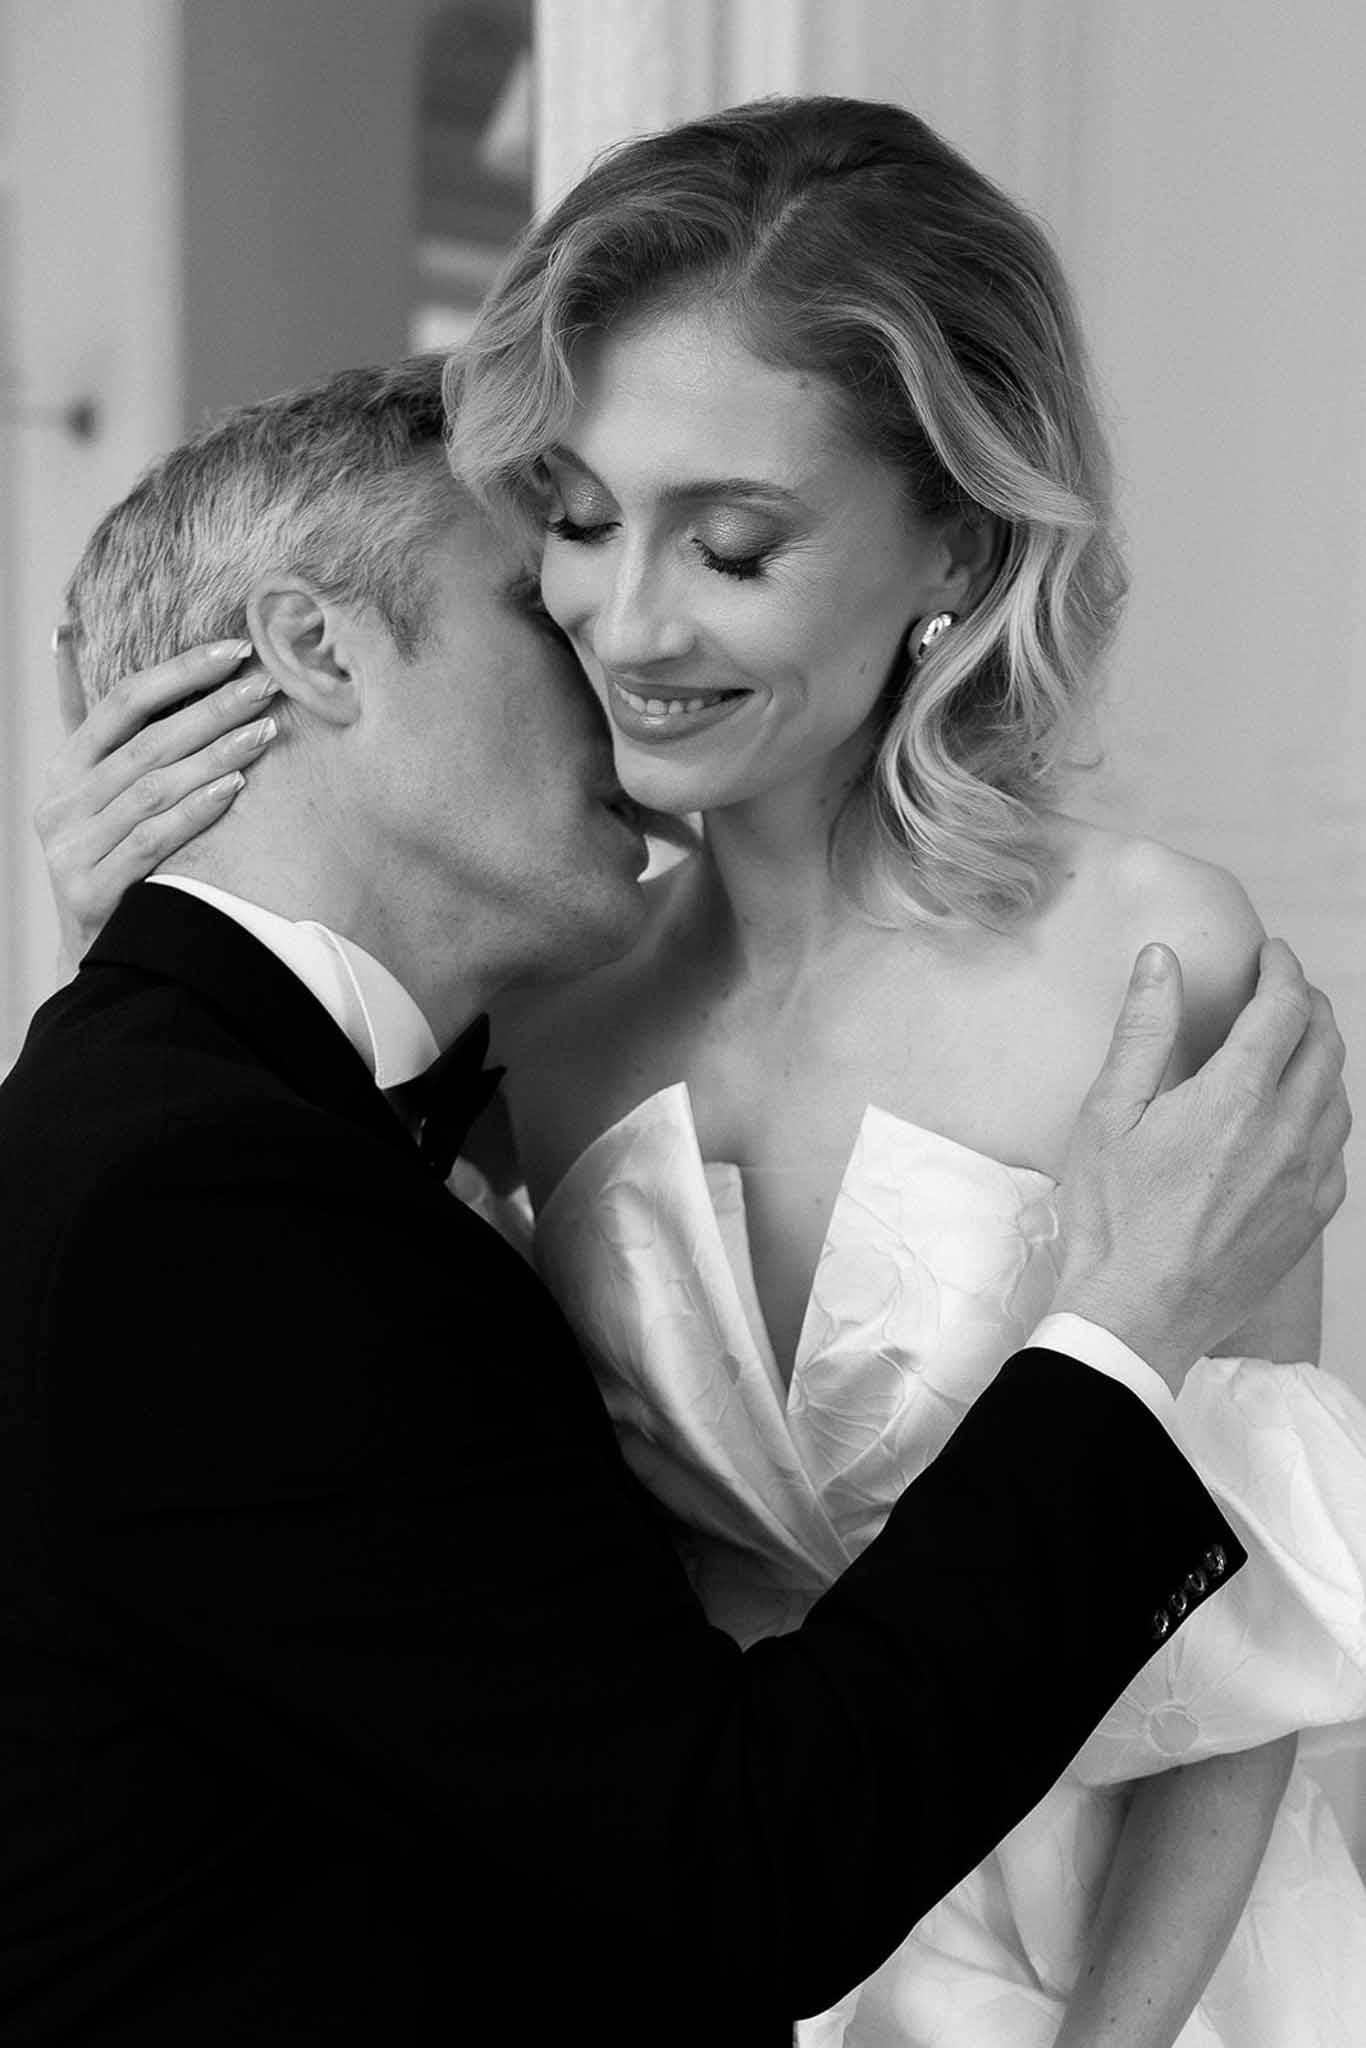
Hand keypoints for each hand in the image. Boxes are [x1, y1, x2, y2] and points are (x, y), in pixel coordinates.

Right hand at [37, 635, 278, 967]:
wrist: (104, 954)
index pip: (122, 702)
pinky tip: (235, 786)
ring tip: (265, 731)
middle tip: (267, 686)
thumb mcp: (96, 791)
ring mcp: (71, 848)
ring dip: (214, 755)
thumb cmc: (113, 858)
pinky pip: (153, 840)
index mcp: (65, 769)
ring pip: (153, 788)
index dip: (180, 672)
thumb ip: (98, 725)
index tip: (236, 650)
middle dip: (212, 709)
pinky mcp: (90, 890)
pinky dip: (195, 810)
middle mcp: (60, 803)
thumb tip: (65, 630)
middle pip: (147, 743)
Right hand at [1053, 939, 1348, 1392]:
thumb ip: (1143, 1030)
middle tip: (1283, 992)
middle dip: (1309, 1006)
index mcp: (1235, 1097)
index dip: (1282, 970)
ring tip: (1293, 1047)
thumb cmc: (1111, 1217)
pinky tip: (1296, 1119)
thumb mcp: (1108, 1114)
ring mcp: (1307, 1179)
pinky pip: (1335, 1150)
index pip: (1284, 1008)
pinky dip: (1324, 1115)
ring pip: (1338, 1096)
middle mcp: (1286, 1132)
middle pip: (1325, 1045)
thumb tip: (1161, 959)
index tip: (1270, 955)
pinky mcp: (1310, 1219)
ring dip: (1322, 1057)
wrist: (1138, 1316)